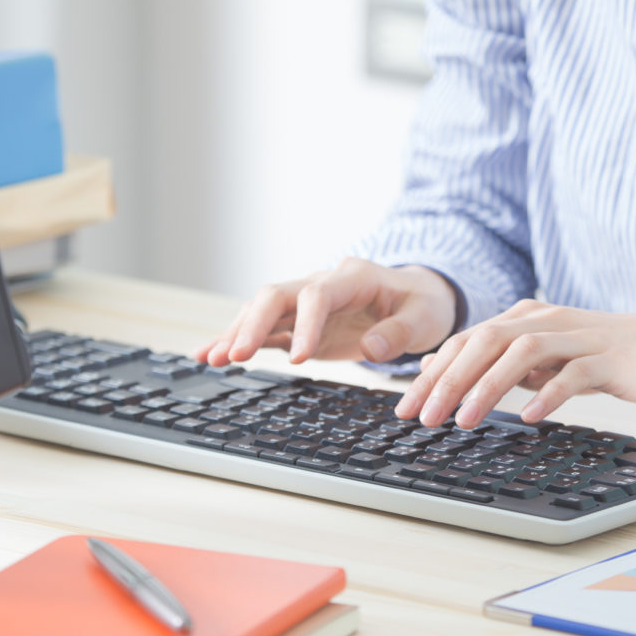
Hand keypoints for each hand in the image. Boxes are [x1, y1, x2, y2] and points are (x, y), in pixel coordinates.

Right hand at [194, 258, 457, 365]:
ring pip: (261, 310)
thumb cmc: (422, 304)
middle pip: (276, 295)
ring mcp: (304, 303)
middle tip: (235, 356)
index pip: (318, 294)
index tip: (298, 358)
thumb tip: (372, 350)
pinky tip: (210, 355)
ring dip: (236, 333)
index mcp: (353, 277)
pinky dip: (237, 340)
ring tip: (210, 358)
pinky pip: (263, 329)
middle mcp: (321, 283)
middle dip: (252, 324)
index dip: (305, 324)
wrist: (415, 296)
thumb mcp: (425, 317)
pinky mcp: (297, 323)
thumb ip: (400, 333)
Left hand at [394, 299, 635, 427]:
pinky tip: (530, 416)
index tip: (408, 408)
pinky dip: (549, 394)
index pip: (466, 342)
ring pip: (522, 352)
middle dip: (449, 381)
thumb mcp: (536, 356)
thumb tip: (435, 366)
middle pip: (485, 342)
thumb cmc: (596, 354)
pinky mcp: (608, 358)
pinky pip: (574, 374)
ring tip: (465, 420)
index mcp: (522, 318)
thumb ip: (491, 359)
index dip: (433, 374)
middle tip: (426, 417)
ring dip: (488, 387)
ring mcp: (577, 336)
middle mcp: (544, 320)